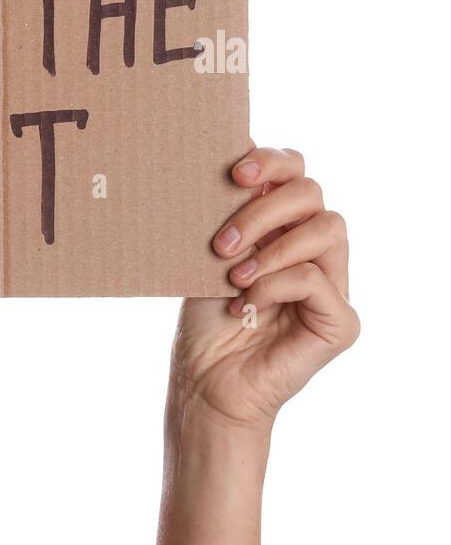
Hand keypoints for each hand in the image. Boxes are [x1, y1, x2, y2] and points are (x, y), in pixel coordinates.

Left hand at [170, 147, 358, 430]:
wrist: (204, 382)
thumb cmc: (204, 322)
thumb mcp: (207, 258)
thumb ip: (228, 216)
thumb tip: (230, 163)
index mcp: (281, 227)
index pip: (295, 173)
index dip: (271, 162)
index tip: (235, 173)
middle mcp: (312, 250)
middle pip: (312, 192)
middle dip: (263, 210)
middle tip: (222, 243)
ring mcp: (332, 285)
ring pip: (327, 228)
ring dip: (272, 248)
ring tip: (233, 275)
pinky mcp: (340, 321)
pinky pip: (316, 280)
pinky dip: (275, 285)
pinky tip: (246, 305)